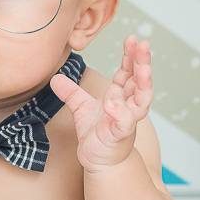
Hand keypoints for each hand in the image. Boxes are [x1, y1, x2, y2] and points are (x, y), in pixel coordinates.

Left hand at [50, 35, 152, 172]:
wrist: (99, 160)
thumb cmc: (96, 134)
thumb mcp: (81, 108)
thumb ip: (71, 93)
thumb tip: (55, 77)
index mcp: (120, 96)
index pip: (128, 72)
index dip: (131, 56)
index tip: (132, 39)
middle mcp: (128, 105)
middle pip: (140, 81)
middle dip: (143, 63)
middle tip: (143, 45)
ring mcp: (126, 120)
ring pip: (141, 100)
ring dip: (143, 84)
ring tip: (143, 69)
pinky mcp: (119, 135)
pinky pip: (124, 123)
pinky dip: (121, 113)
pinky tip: (113, 103)